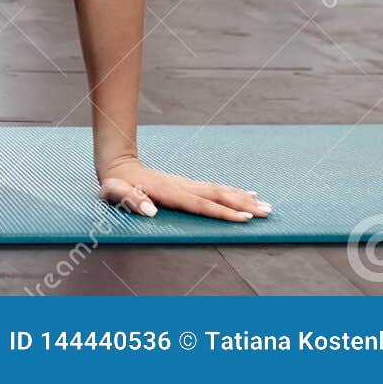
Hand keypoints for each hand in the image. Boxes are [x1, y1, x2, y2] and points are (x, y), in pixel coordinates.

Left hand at [96, 155, 271, 221]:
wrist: (117, 165)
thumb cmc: (115, 184)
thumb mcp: (115, 193)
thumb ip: (131, 201)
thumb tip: (150, 212)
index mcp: (169, 192)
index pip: (201, 205)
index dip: (222, 212)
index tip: (244, 218)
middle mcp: (182, 186)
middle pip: (217, 196)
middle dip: (243, 204)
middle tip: (267, 211)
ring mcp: (186, 184)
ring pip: (219, 190)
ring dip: (243, 198)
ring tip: (266, 204)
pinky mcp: (186, 184)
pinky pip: (214, 188)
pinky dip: (232, 191)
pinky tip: (246, 193)